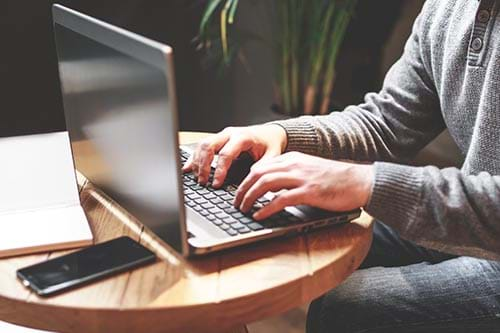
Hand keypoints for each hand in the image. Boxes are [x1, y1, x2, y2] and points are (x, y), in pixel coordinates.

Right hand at [182, 124, 286, 187]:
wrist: (270, 133)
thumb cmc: (270, 144)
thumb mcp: (272, 156)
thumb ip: (261, 168)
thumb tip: (249, 181)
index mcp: (242, 137)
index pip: (225, 154)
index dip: (219, 170)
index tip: (216, 184)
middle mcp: (229, 134)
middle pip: (208, 146)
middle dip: (203, 165)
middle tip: (203, 182)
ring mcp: (222, 135)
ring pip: (202, 145)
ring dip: (197, 162)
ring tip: (198, 179)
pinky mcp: (218, 139)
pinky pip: (202, 146)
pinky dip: (194, 157)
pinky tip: (188, 168)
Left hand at [233, 152, 373, 219]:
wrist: (360, 181)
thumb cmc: (335, 179)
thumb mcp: (308, 170)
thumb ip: (290, 175)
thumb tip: (270, 189)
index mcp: (292, 158)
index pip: (260, 166)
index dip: (245, 180)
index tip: (239, 192)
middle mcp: (294, 165)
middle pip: (257, 174)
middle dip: (242, 189)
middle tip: (235, 202)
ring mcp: (301, 177)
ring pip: (264, 184)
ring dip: (249, 198)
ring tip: (242, 209)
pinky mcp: (309, 192)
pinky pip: (280, 199)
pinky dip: (265, 208)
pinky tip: (259, 216)